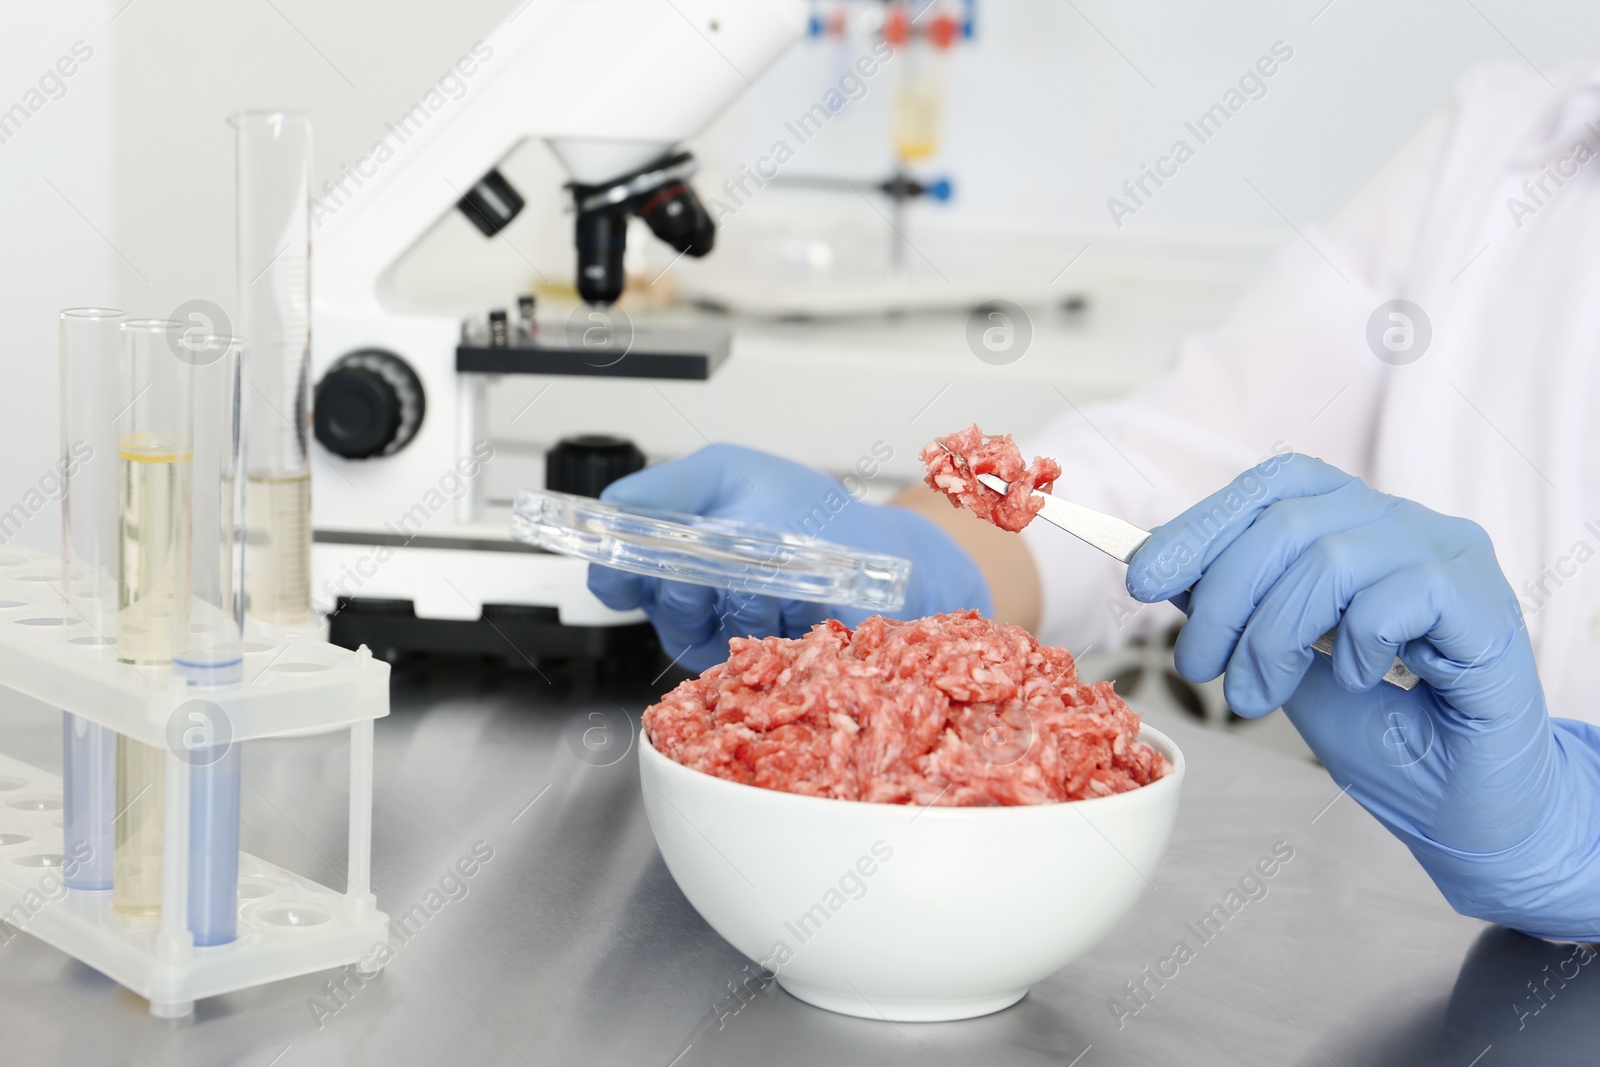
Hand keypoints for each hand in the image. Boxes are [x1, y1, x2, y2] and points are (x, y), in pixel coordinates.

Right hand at [587, 444, 990, 672]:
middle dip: (696, 576)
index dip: (615, 575)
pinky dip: (783, 615)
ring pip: (714, 629)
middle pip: (664, 606)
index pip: (613, 579)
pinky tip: (801, 600)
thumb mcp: (728, 473)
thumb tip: (614, 500)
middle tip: (726, 554)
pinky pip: (756, 649)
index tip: (629, 565)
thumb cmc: (802, 510)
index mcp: (668, 557)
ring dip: (748, 593)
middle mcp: (691, 606)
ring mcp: (729, 641)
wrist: (872, 550)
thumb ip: (668, 485)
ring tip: (781, 571)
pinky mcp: (767, 669)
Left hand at [1125, 454, 1599, 938]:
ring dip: (1272, 635)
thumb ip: (1244, 614)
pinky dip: (1354, 644)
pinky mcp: (1485, 603)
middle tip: (1199, 669)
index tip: (1144, 578)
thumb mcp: (1289, 670)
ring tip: (1258, 695)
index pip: (1275, 487)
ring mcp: (1451, 557)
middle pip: (1289, 520)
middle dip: (1222, 598)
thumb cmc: (1388, 740)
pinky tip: (1361, 682)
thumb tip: (1170, 571)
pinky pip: (1393, 595)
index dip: (1202, 524)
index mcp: (1360, 526)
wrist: (1474, 813)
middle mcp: (1408, 526)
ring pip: (1330, 557)